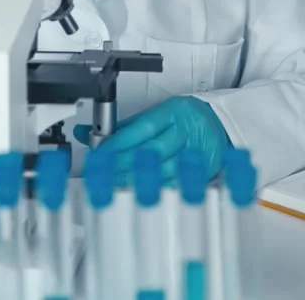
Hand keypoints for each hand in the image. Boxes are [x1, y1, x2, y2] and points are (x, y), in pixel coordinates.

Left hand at [74, 96, 228, 183]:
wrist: (219, 124)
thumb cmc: (183, 118)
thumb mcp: (156, 114)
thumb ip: (122, 127)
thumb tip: (85, 132)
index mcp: (173, 111)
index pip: (143, 128)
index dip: (120, 142)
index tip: (101, 153)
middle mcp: (187, 130)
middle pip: (153, 150)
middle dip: (124, 164)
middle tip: (103, 173)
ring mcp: (198, 151)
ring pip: (165, 169)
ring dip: (138, 180)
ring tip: (116, 184)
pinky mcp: (205, 171)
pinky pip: (177, 183)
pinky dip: (158, 189)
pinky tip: (142, 192)